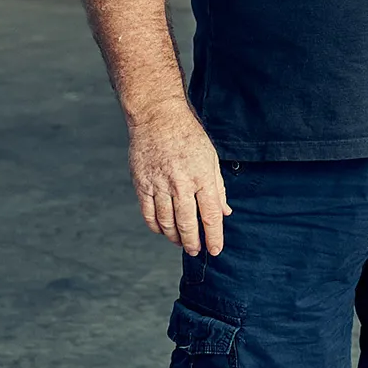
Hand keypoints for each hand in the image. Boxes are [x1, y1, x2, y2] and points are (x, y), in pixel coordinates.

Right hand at [126, 106, 231, 256]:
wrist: (157, 117)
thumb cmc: (188, 135)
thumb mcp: (211, 158)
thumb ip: (218, 187)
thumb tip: (225, 211)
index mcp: (202, 176)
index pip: (211, 215)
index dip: (214, 236)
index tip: (215, 250)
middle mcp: (180, 183)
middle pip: (187, 224)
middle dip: (193, 243)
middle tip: (195, 251)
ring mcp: (159, 185)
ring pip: (167, 223)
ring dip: (175, 237)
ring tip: (181, 242)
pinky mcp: (142, 184)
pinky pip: (149, 214)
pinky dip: (156, 227)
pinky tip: (163, 230)